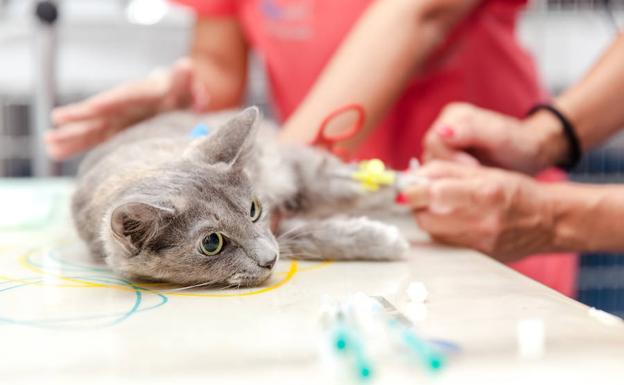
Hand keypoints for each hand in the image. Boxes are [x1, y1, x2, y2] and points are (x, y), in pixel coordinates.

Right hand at [46, 58, 210, 159]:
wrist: (172, 95)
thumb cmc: (178, 90)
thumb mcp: (183, 84)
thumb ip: (183, 79)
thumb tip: (186, 67)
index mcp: (136, 95)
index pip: (118, 99)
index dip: (104, 104)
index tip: (90, 109)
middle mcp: (120, 106)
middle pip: (97, 114)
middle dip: (77, 122)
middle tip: (53, 128)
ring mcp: (115, 119)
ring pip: (90, 128)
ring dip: (70, 136)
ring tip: (48, 145)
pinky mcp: (114, 131)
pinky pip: (93, 139)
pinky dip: (76, 144)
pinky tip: (54, 151)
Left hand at [403, 161, 555, 261]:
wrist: (550, 221)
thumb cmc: (518, 191)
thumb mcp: (484, 172)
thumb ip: (445, 171)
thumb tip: (412, 175)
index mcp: (484, 193)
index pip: (433, 195)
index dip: (412, 191)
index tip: (403, 187)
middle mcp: (481, 221)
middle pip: (426, 216)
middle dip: (417, 203)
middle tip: (421, 194)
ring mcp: (479, 243)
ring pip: (433, 231)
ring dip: (427, 216)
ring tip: (438, 206)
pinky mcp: (478, 256)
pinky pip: (445, 243)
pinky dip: (441, 230)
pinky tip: (451, 220)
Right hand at [423, 103, 567, 174]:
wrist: (527, 154)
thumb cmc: (518, 144)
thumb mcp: (499, 136)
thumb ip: (470, 130)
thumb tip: (441, 131)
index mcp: (453, 115)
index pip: (433, 141)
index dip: (450, 158)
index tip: (474, 167)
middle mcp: (443, 127)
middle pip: (430, 155)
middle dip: (451, 170)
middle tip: (476, 177)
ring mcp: (442, 146)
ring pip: (431, 169)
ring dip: (450, 179)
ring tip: (474, 182)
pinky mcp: (444, 162)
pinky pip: (438, 176)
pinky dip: (451, 183)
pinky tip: (468, 186)